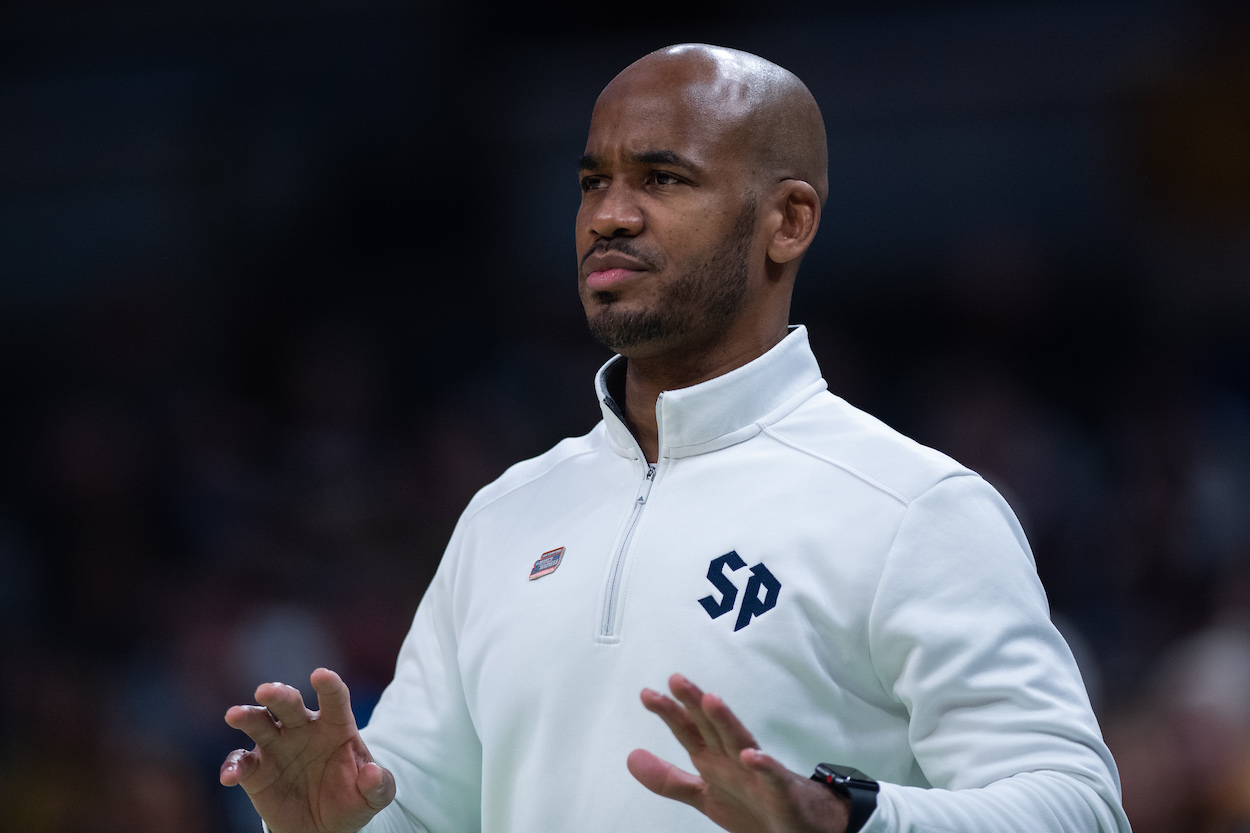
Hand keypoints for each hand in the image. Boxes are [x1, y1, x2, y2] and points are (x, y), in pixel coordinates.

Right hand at [220, 668, 394, 832]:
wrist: (325, 827)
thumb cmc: (352, 800)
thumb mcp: (373, 797)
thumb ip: (379, 785)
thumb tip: (371, 773)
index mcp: (336, 725)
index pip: (334, 698)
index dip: (329, 685)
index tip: (321, 675)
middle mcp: (304, 728)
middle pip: (290, 703)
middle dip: (279, 694)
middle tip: (266, 691)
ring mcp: (278, 745)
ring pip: (259, 722)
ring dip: (248, 716)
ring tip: (235, 715)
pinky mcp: (257, 769)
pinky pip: (242, 761)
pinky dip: (234, 766)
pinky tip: (230, 776)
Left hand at [628, 674, 849, 832]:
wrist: (800, 827)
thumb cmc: (755, 806)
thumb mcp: (704, 794)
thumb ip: (668, 779)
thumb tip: (631, 758)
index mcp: (715, 759)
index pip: (689, 731)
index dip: (669, 713)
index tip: (648, 694)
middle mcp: (734, 758)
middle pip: (712, 727)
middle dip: (694, 704)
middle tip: (677, 680)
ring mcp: (758, 773)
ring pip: (740, 741)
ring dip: (726, 721)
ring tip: (711, 700)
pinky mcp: (782, 791)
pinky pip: (773, 776)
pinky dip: (763, 765)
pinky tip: (751, 755)